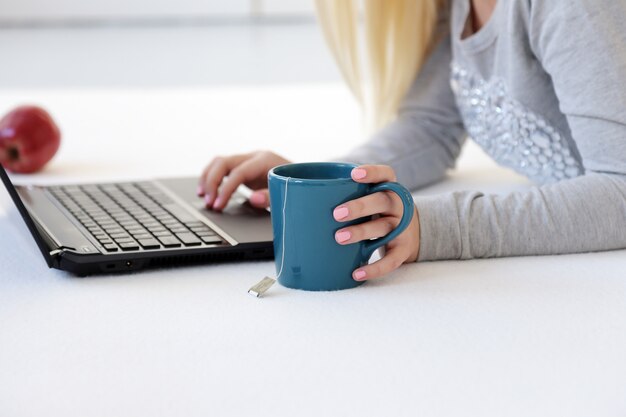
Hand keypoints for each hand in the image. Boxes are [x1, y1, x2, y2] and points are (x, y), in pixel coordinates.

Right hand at [198, 151, 290, 210]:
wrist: (305, 180)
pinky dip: (213, 179)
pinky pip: (223, 169)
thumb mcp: (287, 194)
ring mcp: (248, 161)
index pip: (238, 172)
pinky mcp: (244, 168)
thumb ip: (271, 196)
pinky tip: (208, 192)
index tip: (218, 205)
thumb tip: (254, 199)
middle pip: (224, 162)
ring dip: (208, 178)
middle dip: (212, 182)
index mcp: (265, 160)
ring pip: (219, 163)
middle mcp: (255, 157)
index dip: (226, 189)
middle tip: (209, 203)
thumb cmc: (297, 188)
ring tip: (203, 197)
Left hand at [333, 165, 419, 280]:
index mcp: (388, 188)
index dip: (372, 172)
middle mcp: (398, 205)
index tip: (354, 174)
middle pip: (382, 201)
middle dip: (360, 206)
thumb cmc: (376, 212)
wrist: (411, 232)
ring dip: (362, 232)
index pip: (385, 174)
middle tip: (337, 213)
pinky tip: (357, 272)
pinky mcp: (403, 249)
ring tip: (339, 237)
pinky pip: (391, 260)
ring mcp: (402, 227)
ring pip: (384, 227)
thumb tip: (290, 197)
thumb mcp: (369, 197)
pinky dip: (375, 268)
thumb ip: (343, 194)